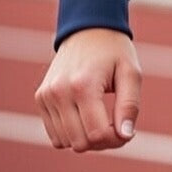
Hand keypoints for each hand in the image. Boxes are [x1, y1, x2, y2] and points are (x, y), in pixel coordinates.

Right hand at [35, 28, 141, 151]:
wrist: (88, 28)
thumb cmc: (114, 51)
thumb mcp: (131, 72)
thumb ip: (129, 105)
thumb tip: (125, 136)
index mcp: (83, 85)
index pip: (96, 134)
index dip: (115, 139)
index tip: (126, 130)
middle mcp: (59, 92)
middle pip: (80, 143)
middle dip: (102, 141)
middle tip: (116, 125)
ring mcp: (46, 95)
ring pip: (65, 142)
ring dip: (85, 139)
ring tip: (102, 120)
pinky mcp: (41, 98)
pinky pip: (54, 134)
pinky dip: (71, 133)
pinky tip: (86, 117)